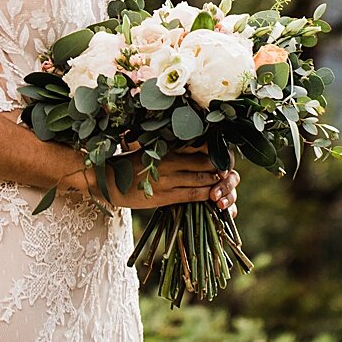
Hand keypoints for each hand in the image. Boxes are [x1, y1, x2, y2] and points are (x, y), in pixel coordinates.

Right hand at [80, 152, 239, 211]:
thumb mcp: (154, 147)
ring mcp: (169, 180)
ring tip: (225, 185)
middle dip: (223, 169)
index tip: (226, 156)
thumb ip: (175, 147)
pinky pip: (192, 196)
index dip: (219, 152)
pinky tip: (214, 198)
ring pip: (203, 181)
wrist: (109, 180)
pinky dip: (206, 197)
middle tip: (231, 173)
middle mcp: (172, 161)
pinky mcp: (164, 197)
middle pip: (208, 163)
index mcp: (170, 146)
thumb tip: (199, 143)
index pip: (203, 146)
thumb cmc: (133, 162)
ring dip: (218, 185)